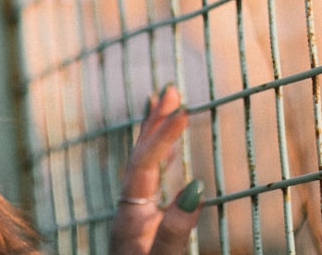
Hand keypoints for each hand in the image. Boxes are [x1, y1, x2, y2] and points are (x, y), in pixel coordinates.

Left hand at [110, 84, 202, 253]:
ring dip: (155, 135)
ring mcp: (133, 217)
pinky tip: (166, 154)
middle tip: (169, 90)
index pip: (145, 165)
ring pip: (143, 166)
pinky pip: (148, 181)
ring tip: (164, 107)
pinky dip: (158, 159)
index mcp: (131, 217)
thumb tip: (193, 188)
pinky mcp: (140, 227)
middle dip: (155, 123)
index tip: (182, 108)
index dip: (163, 136)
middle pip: (139, 157)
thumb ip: (175, 233)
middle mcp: (128, 211)